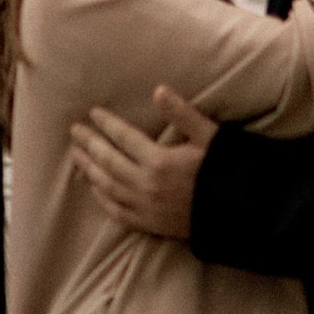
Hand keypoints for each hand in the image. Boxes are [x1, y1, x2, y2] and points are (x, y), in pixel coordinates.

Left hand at [70, 87, 216, 241]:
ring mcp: (145, 207)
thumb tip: (158, 89)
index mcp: (159, 160)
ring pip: (107, 186)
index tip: (92, 113)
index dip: (106, 123)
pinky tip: (94, 189)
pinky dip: (102, 199)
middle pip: (108, 161)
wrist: (239, 213)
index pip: (124, 137)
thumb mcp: (209, 136)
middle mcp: (146, 184)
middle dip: (89, 144)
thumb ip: (182, 114)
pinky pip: (117, 211)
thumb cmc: (225, 171)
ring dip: (89, 169)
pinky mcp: (150, 224)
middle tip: (74, 131)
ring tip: (77, 154)